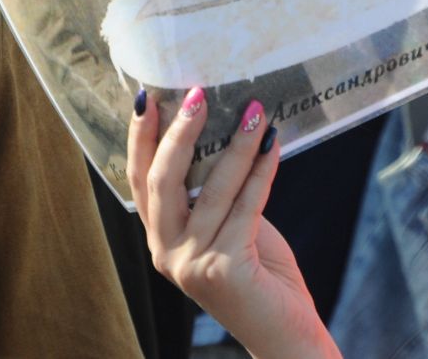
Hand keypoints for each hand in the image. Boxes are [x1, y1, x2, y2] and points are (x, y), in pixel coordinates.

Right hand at [127, 89, 337, 358]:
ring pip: (209, 189)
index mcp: (160, 240)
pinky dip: (261, 171)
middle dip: (179, 131)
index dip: (140, 137)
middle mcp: (166, 253)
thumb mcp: (229, 228)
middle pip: (161, 179)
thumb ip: (215, 194)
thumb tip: (223, 135)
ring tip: (255, 112)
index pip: (138, 179)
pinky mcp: (225, 269)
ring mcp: (192, 263)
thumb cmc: (262, 278)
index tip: (147, 97)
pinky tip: (273, 145)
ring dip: (234, 144)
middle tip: (198, 94)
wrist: (289, 340)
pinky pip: (245, 206)